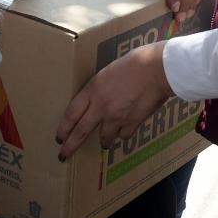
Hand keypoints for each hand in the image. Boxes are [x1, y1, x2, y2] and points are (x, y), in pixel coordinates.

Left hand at [55, 42, 173, 160]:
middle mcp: (101, 106)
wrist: (158, 69)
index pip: (71, 114)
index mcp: (93, 89)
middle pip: (81, 132)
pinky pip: (124, 135)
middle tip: (64, 155)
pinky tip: (125, 130)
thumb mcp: (110, 70)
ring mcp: (117, 117)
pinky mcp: (132, 123)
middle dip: (71, 146)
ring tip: (104, 142)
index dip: (64, 128)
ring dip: (104, 141)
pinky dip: (123, 134)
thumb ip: (101, 86)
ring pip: (104, 138)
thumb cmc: (136, 62)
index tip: (60, 137)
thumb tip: (100, 95)